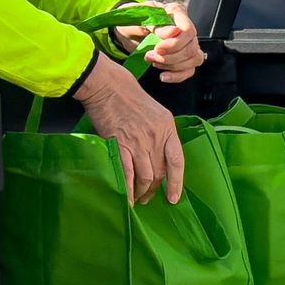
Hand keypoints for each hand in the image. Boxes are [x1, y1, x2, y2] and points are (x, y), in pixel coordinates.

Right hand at [72, 54, 187, 202]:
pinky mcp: (120, 145)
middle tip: (148, 198)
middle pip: (160, 172)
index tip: (173, 198)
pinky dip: (128, 189)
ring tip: (137, 199)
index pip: (177, 161)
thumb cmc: (128, 96)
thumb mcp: (154, 112)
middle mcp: (156, 136)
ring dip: (142, 192)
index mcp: (168, 127)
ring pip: (146, 176)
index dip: (176, 182)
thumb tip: (157, 158)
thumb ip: (159, 134)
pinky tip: (126, 198)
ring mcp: (138, 141)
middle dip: (154, 189)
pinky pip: (127, 174)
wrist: (108, 85)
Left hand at [138, 17, 203, 80]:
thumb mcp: (138, 18)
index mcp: (176, 12)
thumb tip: (172, 32)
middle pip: (191, 48)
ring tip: (153, 62)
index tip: (157, 48)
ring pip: (193, 59)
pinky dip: (177, 76)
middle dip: (170, 57)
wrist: (127, 31)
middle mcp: (186, 28)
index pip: (188, 31)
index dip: (174, 44)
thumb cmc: (133, 21)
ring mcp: (187, 43)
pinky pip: (189, 70)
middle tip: (149, 56)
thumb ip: (155, 24)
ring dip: (172, 65)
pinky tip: (163, 76)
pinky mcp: (184, 57)